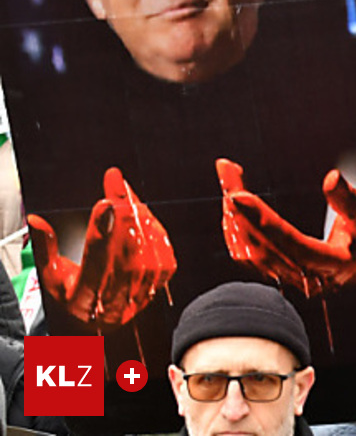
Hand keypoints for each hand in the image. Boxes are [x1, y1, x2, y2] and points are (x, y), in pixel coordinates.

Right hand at [29, 167, 176, 327]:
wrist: (102, 326)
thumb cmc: (75, 298)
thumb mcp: (51, 278)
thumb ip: (44, 249)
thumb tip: (36, 221)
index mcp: (86, 295)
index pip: (96, 259)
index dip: (101, 229)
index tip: (104, 203)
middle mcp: (116, 296)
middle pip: (126, 248)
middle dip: (123, 211)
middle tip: (117, 184)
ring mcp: (140, 292)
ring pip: (147, 249)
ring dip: (140, 216)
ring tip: (127, 194)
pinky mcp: (157, 285)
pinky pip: (163, 254)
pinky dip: (156, 230)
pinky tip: (144, 214)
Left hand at [217, 158, 355, 295]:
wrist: (352, 271)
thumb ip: (350, 201)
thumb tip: (332, 179)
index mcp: (330, 264)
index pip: (291, 244)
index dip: (263, 222)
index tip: (239, 197)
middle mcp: (303, 276)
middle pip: (261, 244)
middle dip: (239, 208)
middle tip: (227, 173)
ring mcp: (283, 278)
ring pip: (248, 249)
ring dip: (233, 214)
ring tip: (229, 180)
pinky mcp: (269, 275)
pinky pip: (244, 255)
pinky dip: (233, 228)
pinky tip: (231, 206)